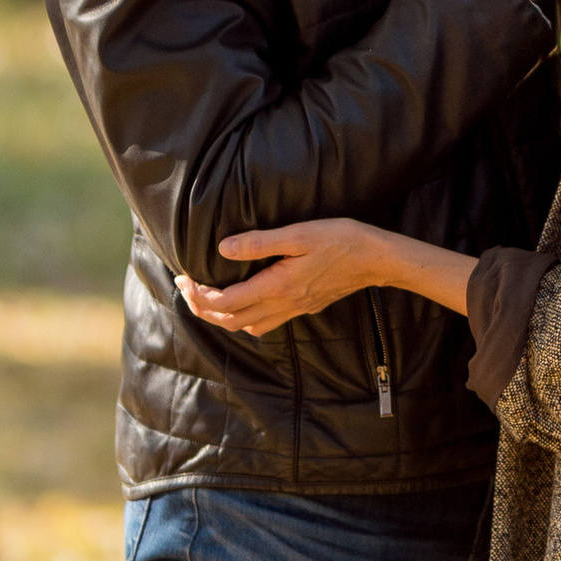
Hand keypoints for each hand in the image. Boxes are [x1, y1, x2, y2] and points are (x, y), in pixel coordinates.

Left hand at [178, 219, 378, 336]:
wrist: (377, 259)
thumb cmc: (340, 240)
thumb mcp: (299, 234)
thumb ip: (259, 243)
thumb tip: (223, 249)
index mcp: (277, 286)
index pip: (225, 301)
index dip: (199, 295)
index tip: (184, 278)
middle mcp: (283, 304)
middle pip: (231, 321)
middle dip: (203, 309)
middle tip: (187, 289)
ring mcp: (295, 309)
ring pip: (248, 327)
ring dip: (223, 316)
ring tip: (209, 296)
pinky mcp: (305, 308)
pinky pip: (267, 323)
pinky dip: (246, 317)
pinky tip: (246, 300)